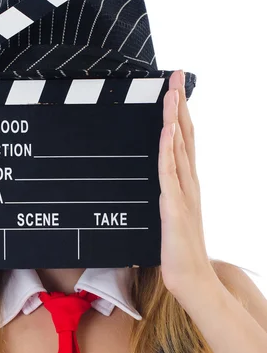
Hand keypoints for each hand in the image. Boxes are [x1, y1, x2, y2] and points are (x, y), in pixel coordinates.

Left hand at [158, 70, 216, 297]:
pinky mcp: (174, 206)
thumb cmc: (180, 248)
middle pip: (185, 135)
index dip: (180, 113)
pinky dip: (169, 150)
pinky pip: (170, 173)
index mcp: (187, 182)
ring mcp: (183, 193)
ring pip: (179, 148)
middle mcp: (188, 182)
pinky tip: (167, 132)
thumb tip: (161, 179)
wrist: (190, 277)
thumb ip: (170, 193)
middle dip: (179, 104)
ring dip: (175, 118)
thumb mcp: (173, 213)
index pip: (184, 140)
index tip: (175, 88)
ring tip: (172, 92)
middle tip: (176, 76)